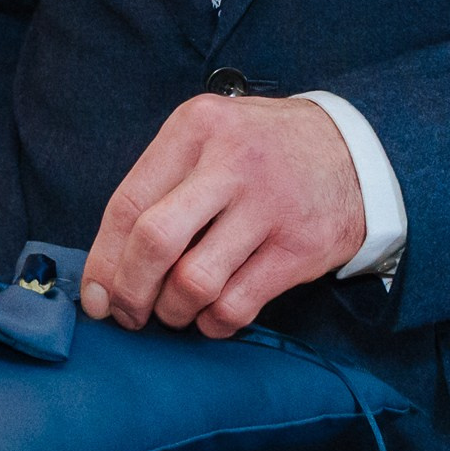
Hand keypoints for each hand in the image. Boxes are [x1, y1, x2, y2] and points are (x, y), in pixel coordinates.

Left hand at [81, 95, 365, 339]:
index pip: (128, 202)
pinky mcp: (299, 247)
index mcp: (197, 127)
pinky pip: (236, 305)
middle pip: (155, 241)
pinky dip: (213, 323)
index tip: (95, 296)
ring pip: (194, 281)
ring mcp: (269, 205)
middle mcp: (232, 162)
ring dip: (173, 312)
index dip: (103, 260)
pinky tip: (211, 315)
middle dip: (130, 291)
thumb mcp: (210, 138)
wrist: (354, 152)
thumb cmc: (261, 152)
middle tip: (127, 314)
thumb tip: (106, 268)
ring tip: (174, 311)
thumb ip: (160, 185)